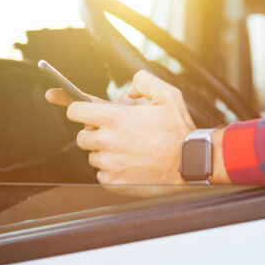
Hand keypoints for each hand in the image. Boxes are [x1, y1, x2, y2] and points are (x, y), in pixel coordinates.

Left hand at [45, 70, 195, 184]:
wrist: (189, 164)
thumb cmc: (178, 131)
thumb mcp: (167, 94)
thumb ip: (143, 81)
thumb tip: (128, 89)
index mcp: (115, 118)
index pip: (75, 110)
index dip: (80, 109)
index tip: (85, 111)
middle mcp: (107, 141)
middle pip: (82, 135)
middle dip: (94, 132)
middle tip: (115, 132)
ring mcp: (108, 163)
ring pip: (92, 156)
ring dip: (103, 151)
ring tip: (127, 148)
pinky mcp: (113, 182)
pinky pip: (101, 174)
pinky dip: (111, 169)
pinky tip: (130, 163)